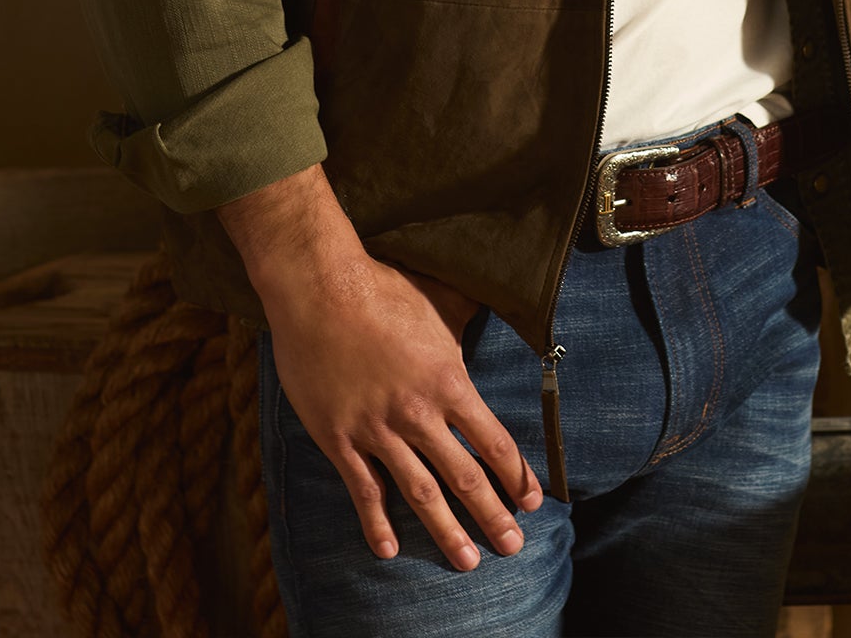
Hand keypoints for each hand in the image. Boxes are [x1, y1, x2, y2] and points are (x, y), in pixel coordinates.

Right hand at [219, 165, 540, 569]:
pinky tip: (389, 549)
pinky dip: (376, 522)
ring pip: (420, 492)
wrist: (319, 289)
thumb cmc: (383, 289)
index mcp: (448, 381)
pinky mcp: (339, 436)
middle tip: (512, 547)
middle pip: (464, 477)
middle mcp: (418, 413)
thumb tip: (503, 296)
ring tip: (466, 562)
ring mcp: (377, 429)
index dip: (516, 476)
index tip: (531, 501)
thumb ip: (470, 315)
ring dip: (445, 531)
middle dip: (492, 516)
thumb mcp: (440, 299)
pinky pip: (363, 489)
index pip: (493, 442)